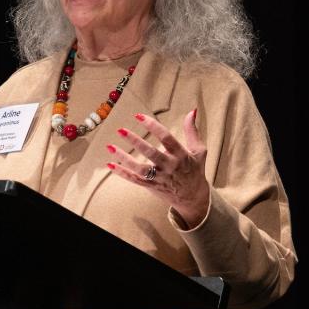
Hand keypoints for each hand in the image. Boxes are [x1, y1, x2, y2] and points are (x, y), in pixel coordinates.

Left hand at [106, 108, 210, 227]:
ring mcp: (159, 178)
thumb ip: (192, 131)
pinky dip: (122, 173)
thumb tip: (192, 111)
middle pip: (151, 153)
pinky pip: (134, 179)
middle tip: (121, 130)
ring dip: (124, 158)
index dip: (153, 126)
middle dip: (136, 141)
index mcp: (181, 155)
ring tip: (110, 146)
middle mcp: (170, 167)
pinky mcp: (151, 186)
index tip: (139, 116)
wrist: (192, 197)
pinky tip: (110, 164)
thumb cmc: (195, 170)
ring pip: (139, 169)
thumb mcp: (199, 150)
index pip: (167, 138)